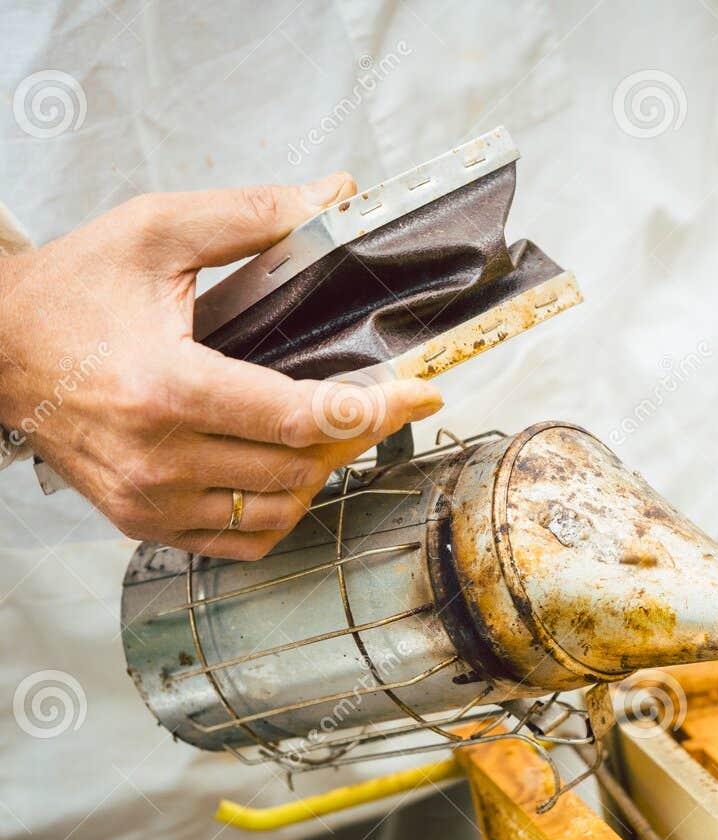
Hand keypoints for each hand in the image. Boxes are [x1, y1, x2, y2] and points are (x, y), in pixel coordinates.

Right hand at [0, 175, 442, 559]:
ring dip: (319, 470)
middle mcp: (157, 457)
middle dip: (353, 430)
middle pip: (301, 465)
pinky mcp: (142, 523)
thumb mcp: (155, 231)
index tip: (421, 391)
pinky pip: (244, 540)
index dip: (376, 407)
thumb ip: (252, 214)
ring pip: (280, 508)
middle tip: (376, 397)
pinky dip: (279, 509)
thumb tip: (336, 195)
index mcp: (165, 386)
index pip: (302, 417)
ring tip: (324, 427)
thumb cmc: (69, 291)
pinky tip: (283, 467)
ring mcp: (148, 500)